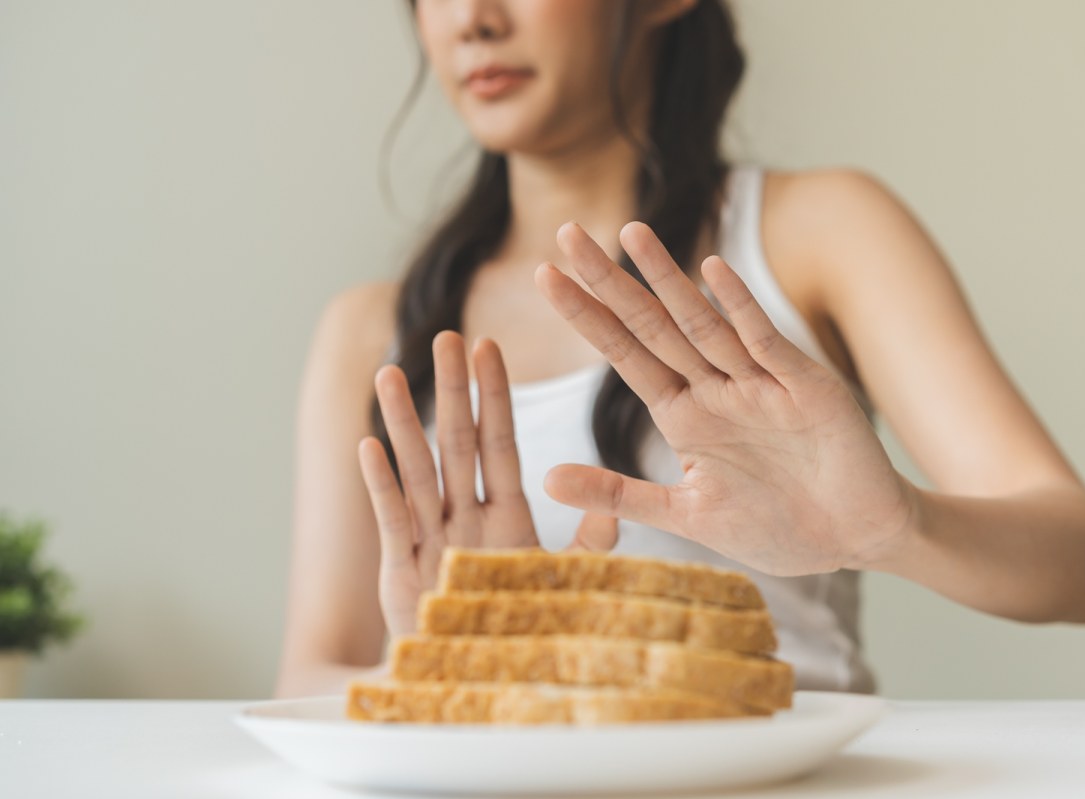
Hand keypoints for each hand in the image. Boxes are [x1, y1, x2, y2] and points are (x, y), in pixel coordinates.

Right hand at [358, 331, 616, 636]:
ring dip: (404, 422)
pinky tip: (369, 446)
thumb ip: (587, 545)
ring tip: (389, 372)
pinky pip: (392, 518)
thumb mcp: (561, 583)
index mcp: (505, 515)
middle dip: (452, 390)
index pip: (498, 442)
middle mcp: (465, 517)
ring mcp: (430, 539)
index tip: (489, 348)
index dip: (493, 396)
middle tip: (447, 336)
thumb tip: (611, 507)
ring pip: (418, 469)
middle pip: (457, 442)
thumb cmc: (517, 628)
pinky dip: (381, 484)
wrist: (478, 679)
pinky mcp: (401, 568)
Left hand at [534, 221, 916, 575]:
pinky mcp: (804, 388)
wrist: (856, 540)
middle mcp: (715, 388)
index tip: (544, 277)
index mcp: (684, 415)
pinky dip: (739, 307)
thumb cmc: (777, 528)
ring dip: (665, 279)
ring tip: (628, 233)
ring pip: (701, 322)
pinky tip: (710, 269)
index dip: (586, 316)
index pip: (624, 354)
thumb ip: (619, 495)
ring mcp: (758, 383)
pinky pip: (764, 341)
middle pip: (652, 325)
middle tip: (566, 233)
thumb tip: (545, 481)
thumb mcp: (685, 516)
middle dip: (610, 281)